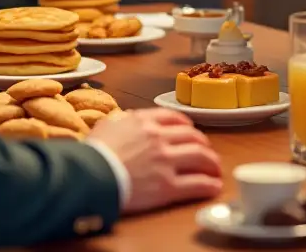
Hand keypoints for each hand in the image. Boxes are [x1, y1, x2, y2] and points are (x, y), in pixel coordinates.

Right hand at [89, 107, 222, 213]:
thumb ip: (122, 121)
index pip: (175, 117)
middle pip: (193, 136)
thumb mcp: (106, 126)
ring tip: (216, 168)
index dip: (186, 124)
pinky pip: (196, 184)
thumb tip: (127, 120)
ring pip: (200, 156)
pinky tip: (214, 186)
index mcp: (145, 121)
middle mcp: (160, 138)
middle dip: (204, 144)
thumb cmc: (92, 153)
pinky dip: (209, 185)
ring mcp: (166, 161)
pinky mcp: (167, 186)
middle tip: (207, 151)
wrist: (88, 177)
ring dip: (212, 162)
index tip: (190, 130)